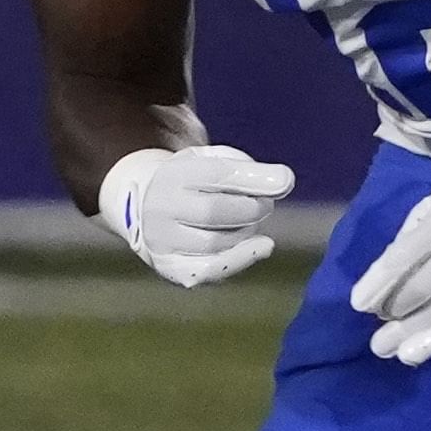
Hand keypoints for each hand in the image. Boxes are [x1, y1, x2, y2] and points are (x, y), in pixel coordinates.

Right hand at [98, 143, 294, 285]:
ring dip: (246, 233)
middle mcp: (161, 207)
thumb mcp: (209, 161)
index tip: (285, 181)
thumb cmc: (190, 184)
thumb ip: (245, 168)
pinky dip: (241, 259)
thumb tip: (283, 183)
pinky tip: (261, 247)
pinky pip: (209, 269)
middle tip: (264, 205)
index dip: (253, 178)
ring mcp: (163, 240)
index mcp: (173, 174)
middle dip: (251, 209)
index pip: (216, 175)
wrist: (144, 209)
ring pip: (216, 242)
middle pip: (215, 211)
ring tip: (250, 223)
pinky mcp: (170, 266)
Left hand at [350, 168, 430, 365]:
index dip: (377, 284)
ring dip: (409, 333)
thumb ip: (408, 239)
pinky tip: (414, 353)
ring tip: (384, 347)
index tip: (358, 304)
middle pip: (420, 290)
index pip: (402, 257)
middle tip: (376, 324)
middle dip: (392, 311)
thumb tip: (380, 281)